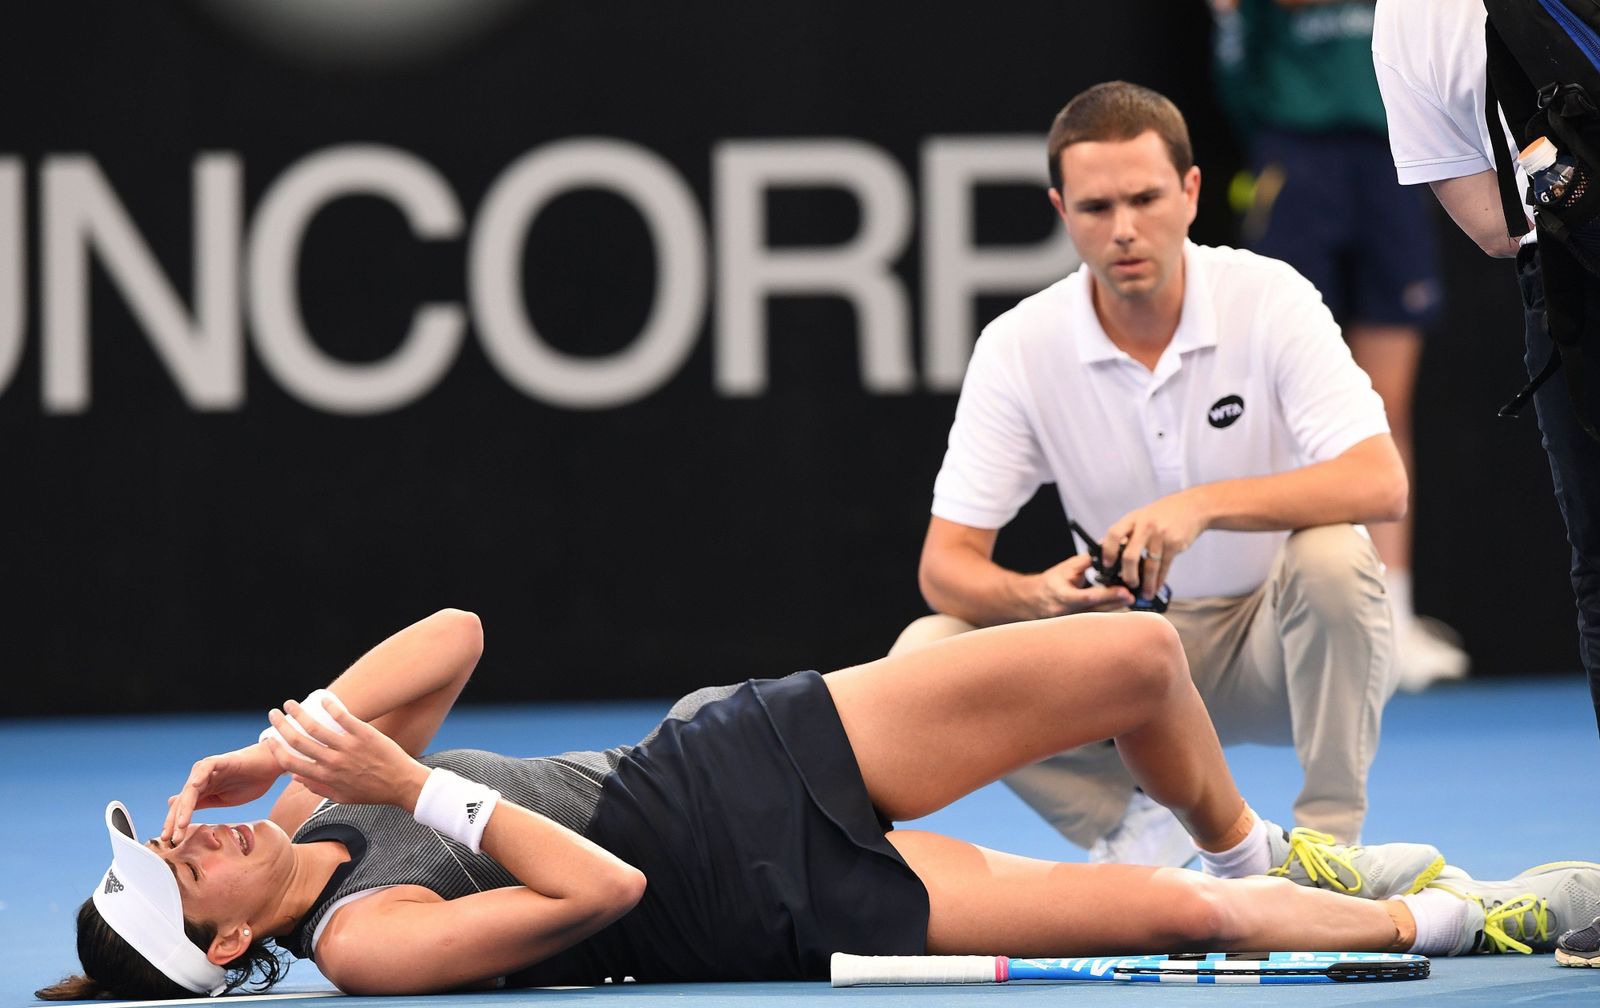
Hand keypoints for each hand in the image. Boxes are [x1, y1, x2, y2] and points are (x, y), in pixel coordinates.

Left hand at [162, 745, 282, 844]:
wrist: (272, 764)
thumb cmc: (252, 781)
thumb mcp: (225, 799)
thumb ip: (203, 802)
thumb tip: (178, 809)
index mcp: (203, 790)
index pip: (184, 808)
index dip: (176, 824)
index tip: (172, 842)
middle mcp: (202, 779)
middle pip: (183, 800)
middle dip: (175, 820)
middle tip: (171, 838)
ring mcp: (210, 769)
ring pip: (191, 788)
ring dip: (185, 807)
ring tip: (181, 824)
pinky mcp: (221, 761)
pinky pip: (206, 767)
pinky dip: (199, 777)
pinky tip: (194, 787)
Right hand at [261, 694, 428, 811]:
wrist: (402, 784)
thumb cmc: (372, 792)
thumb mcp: (341, 797)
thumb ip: (316, 788)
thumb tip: (294, 777)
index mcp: (325, 778)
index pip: (290, 763)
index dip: (275, 750)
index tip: (268, 739)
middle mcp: (332, 762)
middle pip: (297, 741)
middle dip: (281, 725)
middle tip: (274, 714)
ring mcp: (347, 747)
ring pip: (315, 726)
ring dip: (298, 712)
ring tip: (290, 703)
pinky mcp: (363, 734)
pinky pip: (342, 716)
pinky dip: (330, 705)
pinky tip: (322, 698)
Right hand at [1029, 553, 1134, 616]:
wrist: (1033, 601)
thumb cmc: (1050, 583)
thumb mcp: (1064, 568)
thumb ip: (1085, 563)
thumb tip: (1107, 557)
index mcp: (1062, 595)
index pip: (1086, 597)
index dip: (1107, 595)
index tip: (1124, 591)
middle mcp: (1067, 612)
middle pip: (1097, 610)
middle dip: (1116, 603)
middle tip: (1133, 596)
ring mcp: (1071, 623)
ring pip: (1098, 618)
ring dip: (1115, 608)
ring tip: (1131, 600)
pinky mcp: (1077, 627)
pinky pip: (1096, 621)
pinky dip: (1109, 612)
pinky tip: (1121, 606)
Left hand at [1100, 493, 1206, 600]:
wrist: (1193, 507)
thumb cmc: (1163, 514)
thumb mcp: (1141, 516)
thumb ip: (1126, 531)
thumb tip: (1105, 547)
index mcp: (1132, 518)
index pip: (1114, 534)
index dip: (1108, 551)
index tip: (1107, 566)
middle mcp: (1145, 526)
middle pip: (1130, 556)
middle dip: (1128, 575)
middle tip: (1128, 584)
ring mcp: (1161, 535)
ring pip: (1150, 566)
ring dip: (1147, 584)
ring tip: (1145, 593)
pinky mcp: (1175, 544)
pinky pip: (1164, 567)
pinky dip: (1159, 580)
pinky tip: (1156, 587)